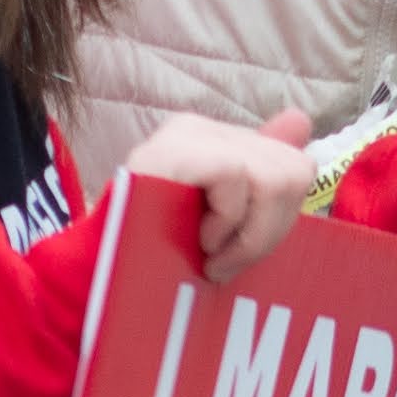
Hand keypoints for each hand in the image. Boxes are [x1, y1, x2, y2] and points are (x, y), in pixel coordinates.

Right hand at [126, 107, 315, 281]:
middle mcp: (202, 130)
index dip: (281, 221)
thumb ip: (259, 181)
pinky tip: (198, 242)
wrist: (95, 277)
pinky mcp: (171, 150)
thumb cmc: (155, 260)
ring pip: (275, 177)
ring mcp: (186, 135)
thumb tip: (301, 119)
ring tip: (210, 256)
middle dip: (268, 232)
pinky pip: (234, 176)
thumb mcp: (220, 227)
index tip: (242, 254)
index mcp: (217, 143)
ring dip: (248, 236)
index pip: (293, 166)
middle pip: (294, 172)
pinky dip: (225, 221)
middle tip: (226, 262)